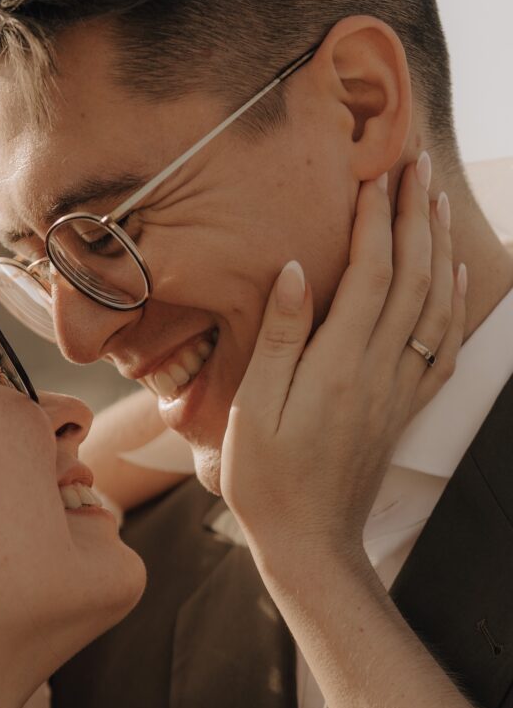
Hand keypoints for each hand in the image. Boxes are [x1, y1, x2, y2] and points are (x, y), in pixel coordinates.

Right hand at [220, 158, 465, 579]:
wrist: (309, 542)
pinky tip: (454, 275)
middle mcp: (379, 372)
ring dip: (440, 248)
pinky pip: (443, 346)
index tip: (373, 175)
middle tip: (416, 165)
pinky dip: (454, 303)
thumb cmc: (266, 479)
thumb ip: (279, 338)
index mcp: (337, 367)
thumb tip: (298, 270)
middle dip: (416, 216)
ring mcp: (398, 391)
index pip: (369, 275)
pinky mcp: (405, 408)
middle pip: (412, 277)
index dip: (374, 221)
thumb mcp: (253, 410)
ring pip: (435, 305)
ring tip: (436, 201)